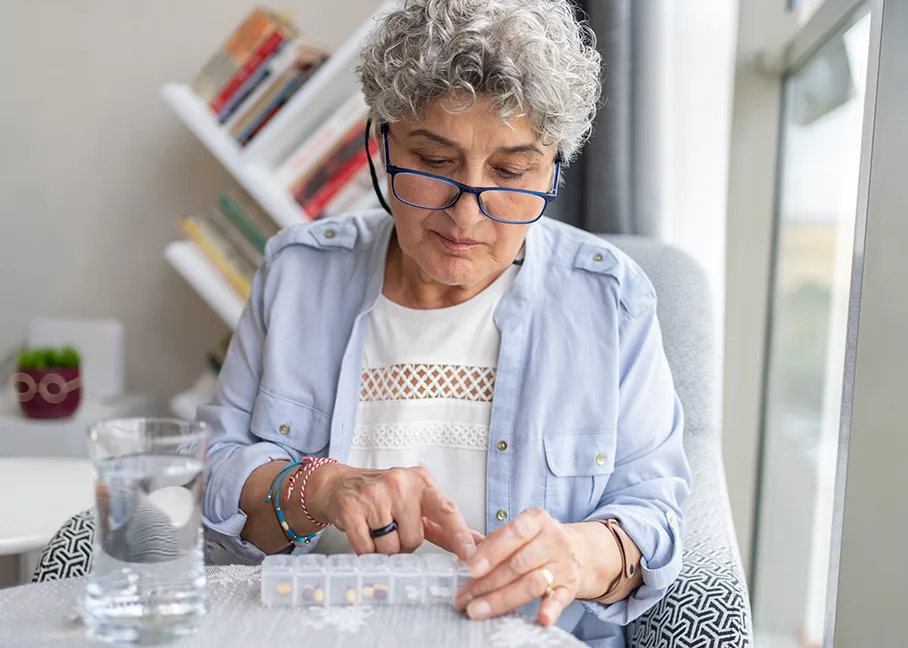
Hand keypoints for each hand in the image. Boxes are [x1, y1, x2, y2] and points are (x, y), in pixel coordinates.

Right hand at [306, 464, 476, 558]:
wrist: (340, 484)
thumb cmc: (384, 496)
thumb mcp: (417, 503)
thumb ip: (446, 525)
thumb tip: (479, 542)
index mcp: (422, 482)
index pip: (446, 511)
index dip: (460, 536)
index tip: (470, 556)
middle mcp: (400, 483)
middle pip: (414, 539)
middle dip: (403, 542)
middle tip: (392, 526)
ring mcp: (374, 494)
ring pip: (390, 547)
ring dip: (383, 547)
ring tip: (376, 527)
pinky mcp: (352, 507)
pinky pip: (367, 548)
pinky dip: (365, 549)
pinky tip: (363, 531)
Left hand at [454, 507, 588, 625]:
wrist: (578, 550)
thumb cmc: (536, 541)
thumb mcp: (517, 532)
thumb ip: (492, 542)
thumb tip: (464, 559)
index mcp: (536, 519)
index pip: (514, 534)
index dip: (492, 552)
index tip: (471, 569)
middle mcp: (553, 539)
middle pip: (518, 564)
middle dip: (487, 583)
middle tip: (464, 598)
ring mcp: (563, 564)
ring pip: (532, 584)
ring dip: (502, 599)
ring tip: (479, 610)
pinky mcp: (570, 587)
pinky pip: (560, 599)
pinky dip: (551, 610)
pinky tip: (541, 619)